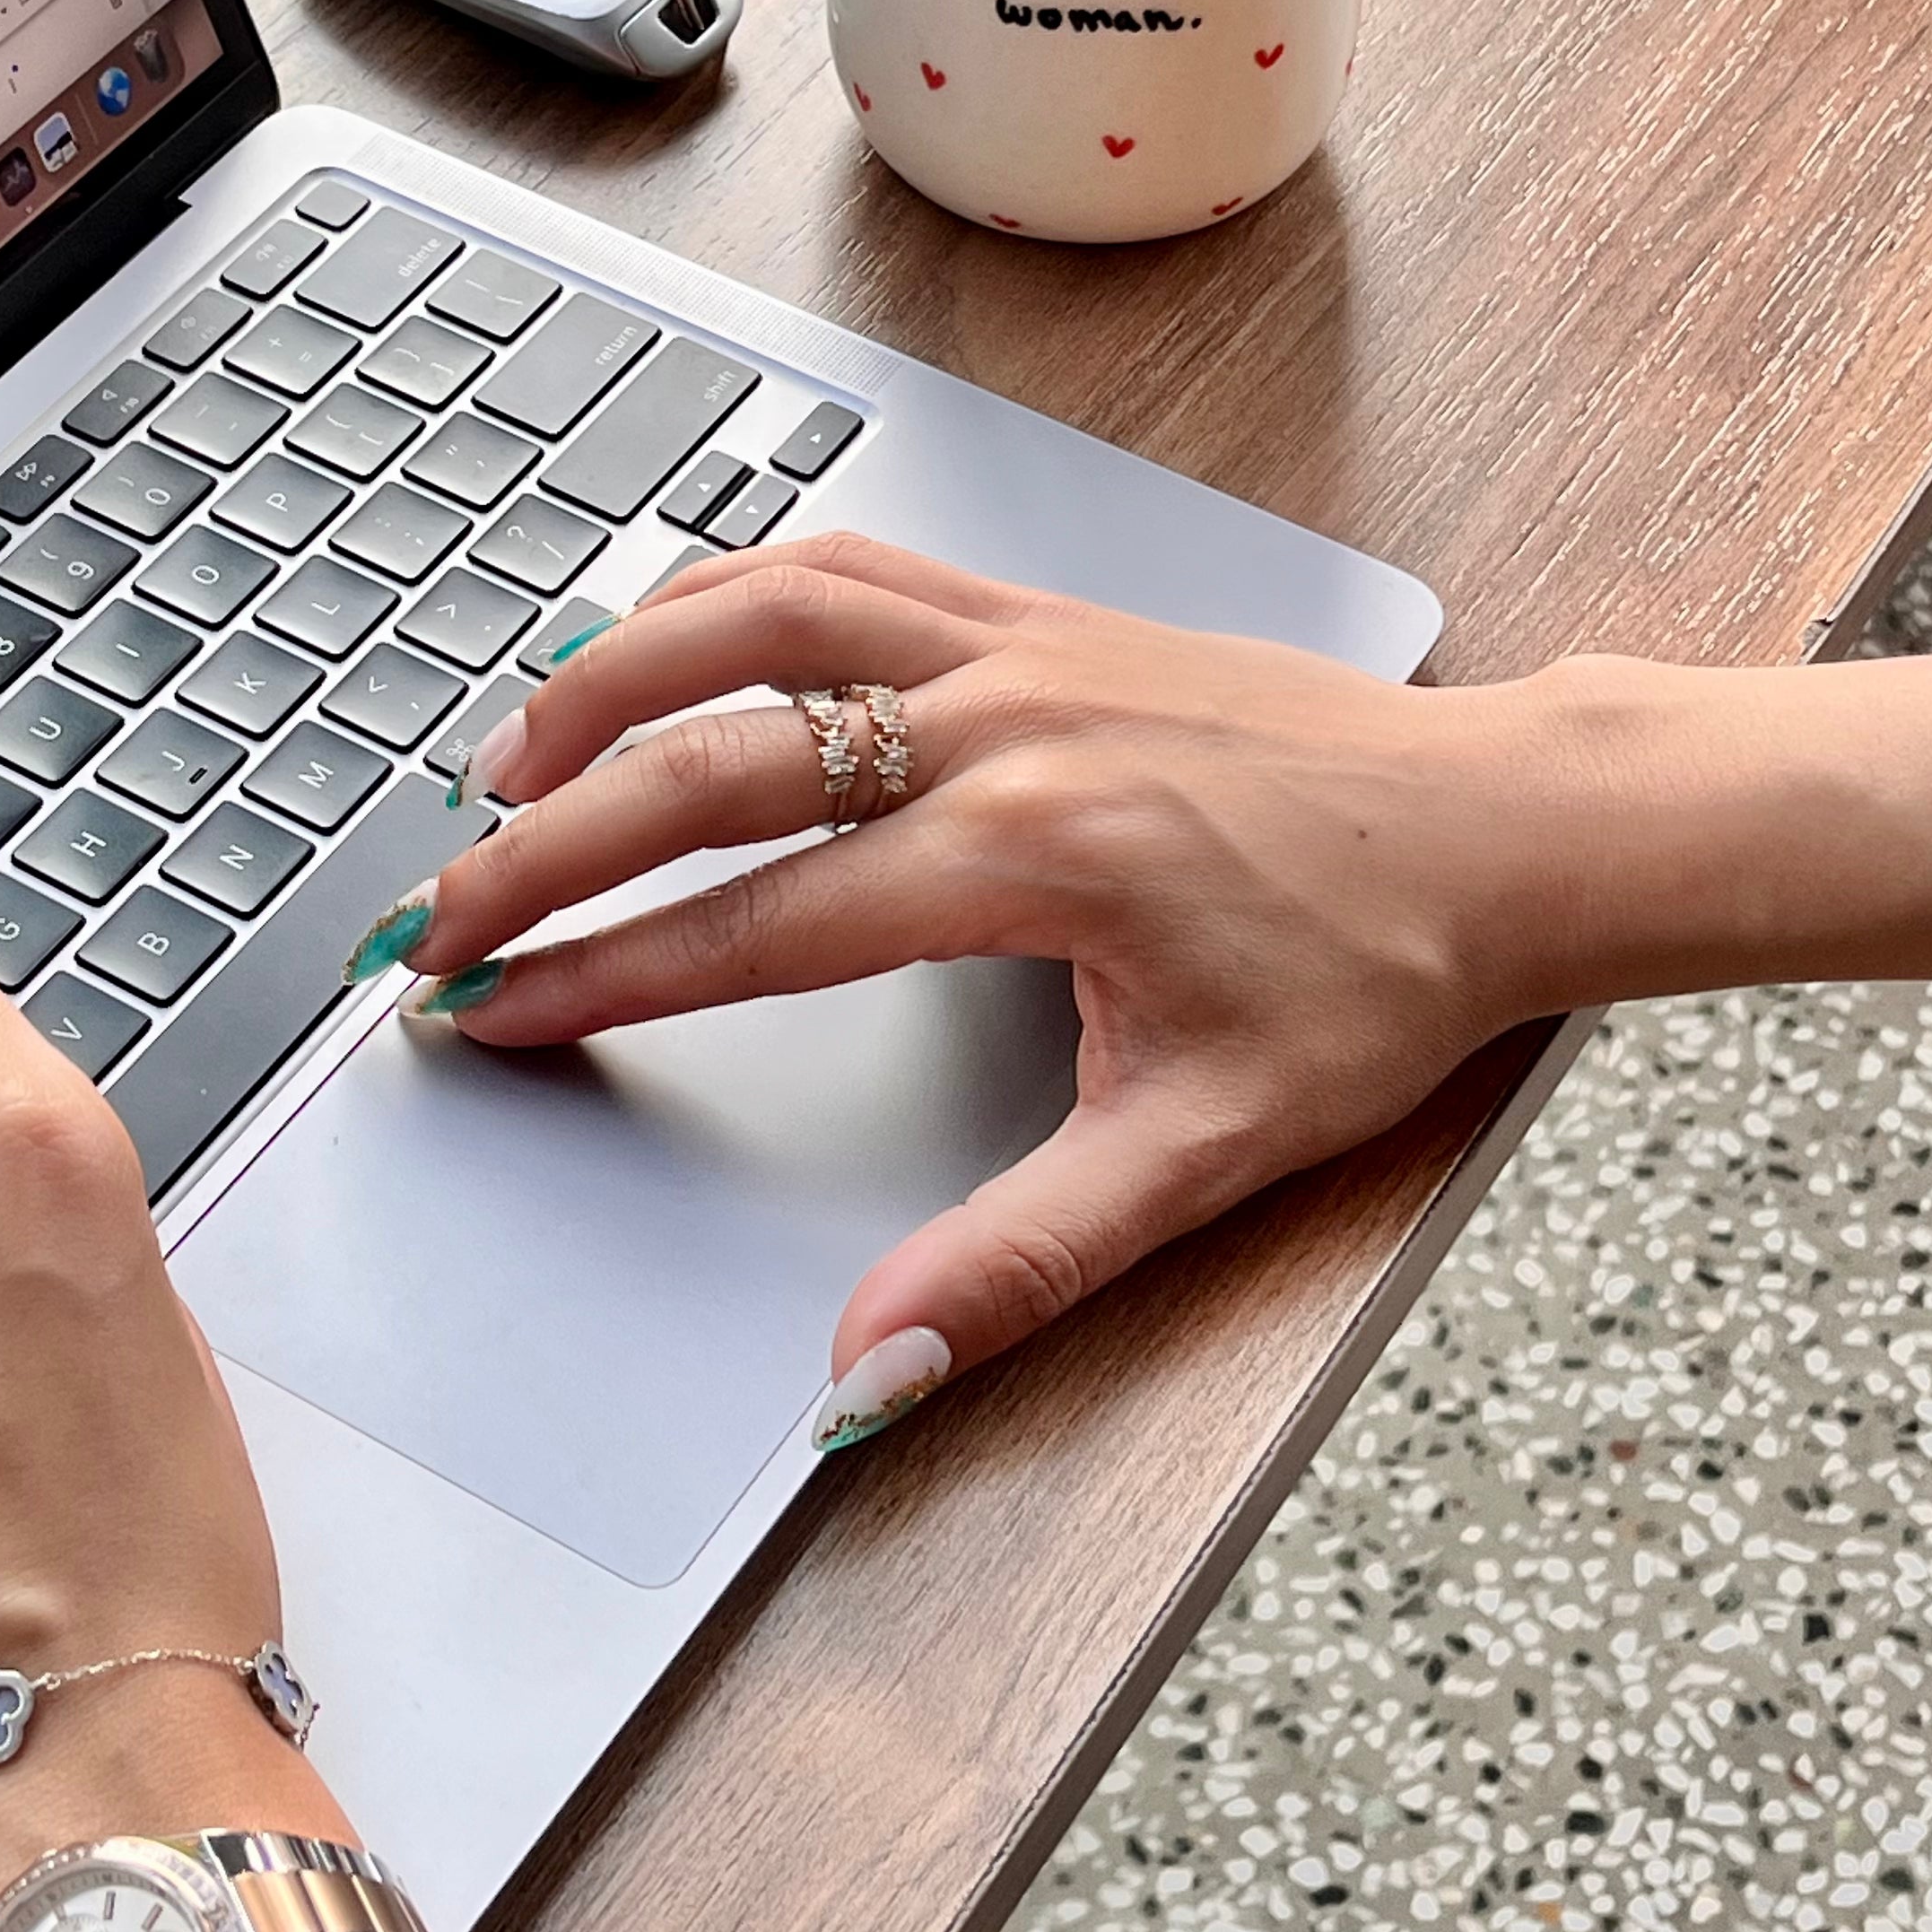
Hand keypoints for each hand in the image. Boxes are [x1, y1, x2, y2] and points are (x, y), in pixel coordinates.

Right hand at [388, 535, 1596, 1430]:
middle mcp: (1000, 718)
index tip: (486, 1015)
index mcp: (1028, 852)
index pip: (752, 925)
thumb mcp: (1209, 1147)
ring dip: (609, 679)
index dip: (601, 980)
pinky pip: (841, 564)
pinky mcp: (1036, 607)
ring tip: (503, 763)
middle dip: (545, 845)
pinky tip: (659, 643)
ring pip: (756, 614)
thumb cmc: (1372, 974)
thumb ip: (1022, 1259)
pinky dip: (721, 592)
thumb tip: (867, 1367)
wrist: (1499, 828)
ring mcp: (1015, 639)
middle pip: (709, 759)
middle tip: (433, 913)